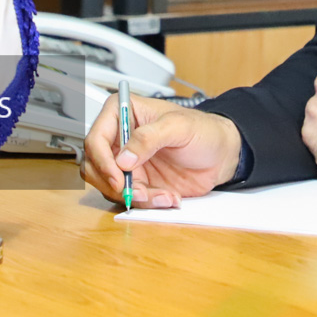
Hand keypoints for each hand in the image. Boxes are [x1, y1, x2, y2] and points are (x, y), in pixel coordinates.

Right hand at [81, 94, 241, 208]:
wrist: (222, 155)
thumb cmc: (204, 130)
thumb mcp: (179, 126)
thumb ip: (150, 137)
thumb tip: (124, 158)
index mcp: (125, 113)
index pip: (97, 137)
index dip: (102, 160)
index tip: (118, 176)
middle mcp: (122, 138)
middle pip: (95, 165)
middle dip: (113, 183)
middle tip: (134, 191)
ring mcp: (128, 162)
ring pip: (109, 186)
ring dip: (133, 196)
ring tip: (160, 194)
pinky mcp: (138, 182)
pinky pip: (129, 198)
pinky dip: (147, 203)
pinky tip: (168, 197)